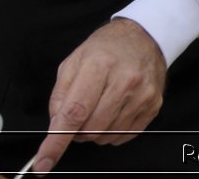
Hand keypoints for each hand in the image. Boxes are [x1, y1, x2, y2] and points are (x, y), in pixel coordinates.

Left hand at [33, 19, 166, 173]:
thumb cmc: (107, 48)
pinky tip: (114, 111)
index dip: (56, 142)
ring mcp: (142, 94)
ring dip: (95, 131)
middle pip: (90, 128)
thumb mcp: (72, 62)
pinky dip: (112, 131)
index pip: (74, 113)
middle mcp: (125, 80)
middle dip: (77, 130)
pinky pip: (124, 135)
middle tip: (80, 112)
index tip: (44, 162)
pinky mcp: (153, 105)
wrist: (144, 37)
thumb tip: (55, 127)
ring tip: (100, 107)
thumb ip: (59, 96)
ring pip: (106, 135)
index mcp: (100, 65)